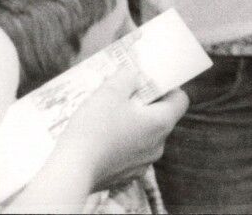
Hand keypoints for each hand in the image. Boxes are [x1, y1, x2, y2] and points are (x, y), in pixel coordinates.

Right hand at [57, 67, 188, 191]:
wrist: (71, 171)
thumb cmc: (94, 128)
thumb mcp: (110, 91)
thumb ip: (127, 77)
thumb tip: (133, 74)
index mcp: (161, 123)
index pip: (181, 100)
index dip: (168, 88)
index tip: (149, 83)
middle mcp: (157, 146)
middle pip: (161, 118)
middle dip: (145, 105)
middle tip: (124, 96)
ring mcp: (142, 164)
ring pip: (144, 137)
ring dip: (132, 125)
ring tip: (109, 117)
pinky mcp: (125, 176)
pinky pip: (129, 154)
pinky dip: (121, 144)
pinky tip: (101, 139)